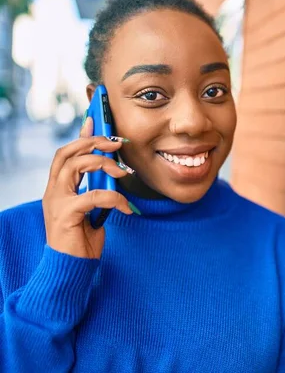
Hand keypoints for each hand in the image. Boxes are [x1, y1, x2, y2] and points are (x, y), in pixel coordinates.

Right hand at [41, 117, 133, 258]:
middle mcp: (53, 191)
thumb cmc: (83, 240)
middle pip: (66, 153)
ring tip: (123, 172)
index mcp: (58, 188)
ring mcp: (56, 202)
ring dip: (102, 163)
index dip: (80, 136)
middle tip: (116, 143)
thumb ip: (97, 190)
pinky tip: (126, 208)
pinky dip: (114, 198)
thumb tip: (113, 173)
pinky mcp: (66, 215)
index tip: (95, 121)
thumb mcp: (92, 209)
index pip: (65, 154)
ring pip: (74, 166)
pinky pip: (93, 196)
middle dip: (92, 142)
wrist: (72, 268)